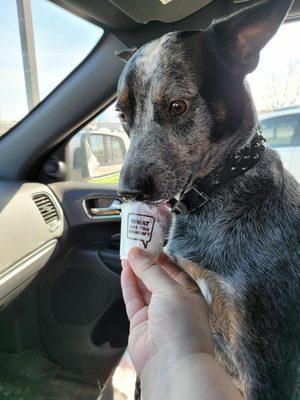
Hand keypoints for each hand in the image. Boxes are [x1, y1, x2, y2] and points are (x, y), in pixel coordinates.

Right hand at [121, 248, 213, 377]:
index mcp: (189, 294)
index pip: (174, 270)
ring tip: (126, 254)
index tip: (149, 244)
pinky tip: (125, 270)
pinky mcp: (140, 323)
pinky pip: (134, 299)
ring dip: (136, 271)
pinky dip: (128, 284)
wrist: (172, 364)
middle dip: (146, 263)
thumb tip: (137, 252)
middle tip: (135, 246)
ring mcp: (156, 314)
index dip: (162, 257)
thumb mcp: (170, 290)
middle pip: (157, 278)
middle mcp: (173, 303)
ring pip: (144, 287)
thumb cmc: (182, 326)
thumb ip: (151, 271)